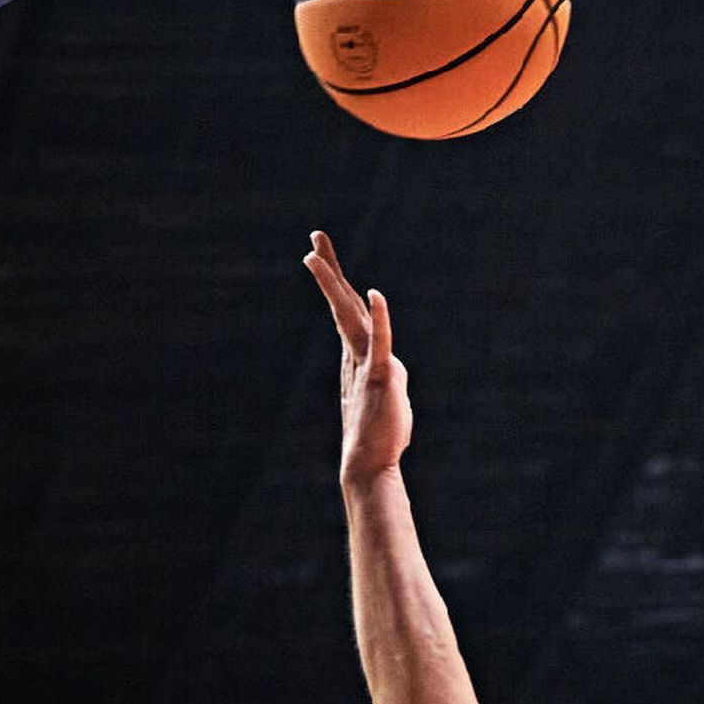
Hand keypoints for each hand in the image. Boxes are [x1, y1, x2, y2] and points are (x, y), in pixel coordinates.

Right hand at [304, 228, 411, 483]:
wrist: (370, 466)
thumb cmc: (380, 437)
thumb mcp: (387, 397)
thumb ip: (386, 376)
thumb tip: (390, 368)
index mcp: (358, 356)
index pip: (347, 311)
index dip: (336, 283)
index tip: (321, 256)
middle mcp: (357, 354)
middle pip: (342, 304)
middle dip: (329, 270)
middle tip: (315, 238)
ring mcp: (365, 364)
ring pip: (348, 316)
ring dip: (333, 284)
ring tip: (313, 256)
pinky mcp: (380, 378)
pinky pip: (380, 343)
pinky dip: (380, 318)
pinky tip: (375, 294)